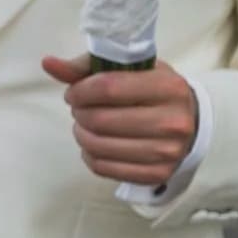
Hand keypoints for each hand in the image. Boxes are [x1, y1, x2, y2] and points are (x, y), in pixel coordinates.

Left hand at [42, 54, 199, 188]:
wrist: (189, 121)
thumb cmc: (153, 90)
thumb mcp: (130, 69)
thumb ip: (88, 66)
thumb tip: (48, 63)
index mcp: (168, 88)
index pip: (108, 88)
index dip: (80, 90)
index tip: (73, 92)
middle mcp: (173, 122)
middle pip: (100, 120)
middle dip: (79, 112)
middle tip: (79, 108)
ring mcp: (167, 152)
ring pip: (99, 146)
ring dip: (81, 133)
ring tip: (85, 124)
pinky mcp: (157, 174)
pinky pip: (103, 168)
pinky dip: (89, 155)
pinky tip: (95, 143)